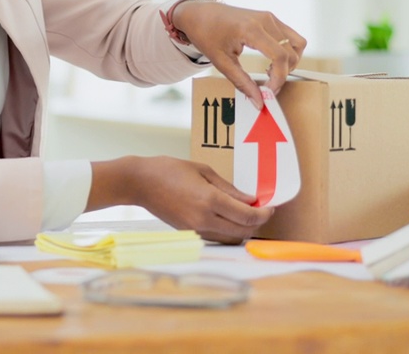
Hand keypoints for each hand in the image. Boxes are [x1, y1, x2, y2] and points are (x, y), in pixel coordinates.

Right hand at [93, 157, 273, 243]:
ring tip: (244, 215)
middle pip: (243, 231)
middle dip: (257, 223)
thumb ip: (229, 188)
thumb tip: (250, 200)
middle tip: (261, 211)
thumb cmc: (168, 170)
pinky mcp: (189, 233)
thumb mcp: (203, 170)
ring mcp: (195, 229)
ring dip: (243, 229)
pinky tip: (227, 219)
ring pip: (231, 239)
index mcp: (209, 200)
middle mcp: (204, 219)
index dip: (264, 214)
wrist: (139, 183)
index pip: (248, 216)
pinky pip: (217, 238)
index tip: (270, 207)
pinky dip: (228, 231)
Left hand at [172, 0, 306, 108]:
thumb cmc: (206, 34)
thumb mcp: (220, 61)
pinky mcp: (271, 18)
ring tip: (271, 72)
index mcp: (251, 29)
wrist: (198, 13)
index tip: (269, 92)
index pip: (279, 56)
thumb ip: (241, 82)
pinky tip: (272, 61)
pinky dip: (288, 52)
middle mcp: (265, 20)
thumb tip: (259, 102)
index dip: (279, 78)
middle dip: (284, 73)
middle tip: (267, 86)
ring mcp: (269, 17)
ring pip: (297, 43)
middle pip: (291, 52)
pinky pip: (291, 37)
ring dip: (290, 62)